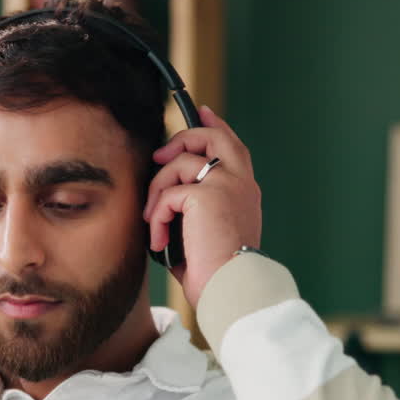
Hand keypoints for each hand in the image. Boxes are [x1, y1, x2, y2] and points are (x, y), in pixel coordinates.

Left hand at [142, 105, 262, 309]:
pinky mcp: (206, 194)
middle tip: (159, 157)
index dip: (215, 125)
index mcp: (245, 191)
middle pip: (211, 136)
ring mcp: (225, 184)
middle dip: (181, 139)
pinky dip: (156, 218)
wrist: (232, 289)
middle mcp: (240, 182)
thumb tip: (164, 201)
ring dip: (157, 193)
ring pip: (178, 165)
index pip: (232, 146)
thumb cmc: (219, 275)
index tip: (202, 111)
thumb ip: (195, 209)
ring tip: (154, 223)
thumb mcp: (208, 234)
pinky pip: (167, 195)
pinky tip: (159, 241)